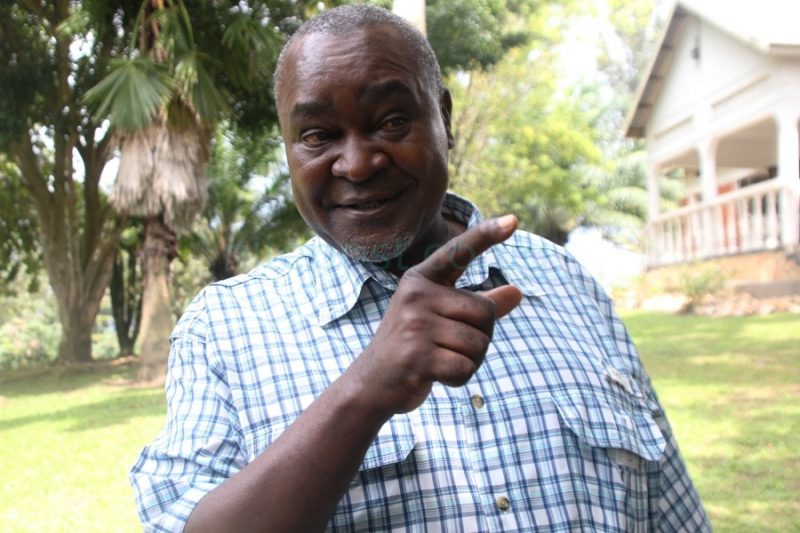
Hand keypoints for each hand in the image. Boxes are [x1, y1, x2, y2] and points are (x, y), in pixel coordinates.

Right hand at [346, 215, 522, 417]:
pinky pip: (465, 368)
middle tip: (449, 347)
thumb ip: (478, 304)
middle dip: (480, 337)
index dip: (486, 236)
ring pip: (479, 344)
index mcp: (420, 280)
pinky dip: (459, 378)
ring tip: (440, 360)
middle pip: (485, 313)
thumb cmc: (411, 346)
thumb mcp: (440, 318)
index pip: (458, 252)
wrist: (371, 383)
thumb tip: (518, 291)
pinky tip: (436, 376)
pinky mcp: (417, 356)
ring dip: (470, 361)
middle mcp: (416, 296)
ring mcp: (414, 325)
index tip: (514, 220)